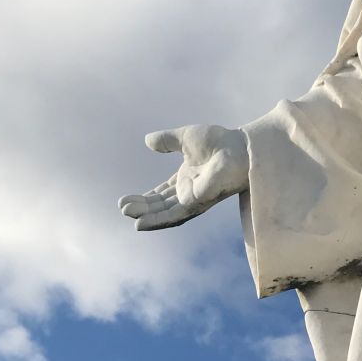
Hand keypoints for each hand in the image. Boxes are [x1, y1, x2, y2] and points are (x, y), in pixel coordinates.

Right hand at [119, 125, 247, 230]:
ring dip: (148, 217)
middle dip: (142, 209)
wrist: (239, 146)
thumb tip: (147, 140)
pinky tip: (142, 223)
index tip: (125, 201)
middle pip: (161, 206)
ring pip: (167, 214)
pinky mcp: (198, 202)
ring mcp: (194, 199)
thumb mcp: (186, 137)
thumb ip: (167, 140)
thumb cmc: (220, 141)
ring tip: (130, 217)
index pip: (161, 195)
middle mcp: (189, 192)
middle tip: (123, 208)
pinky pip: (175, 215)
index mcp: (186, 179)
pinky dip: (158, 220)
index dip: (144, 199)